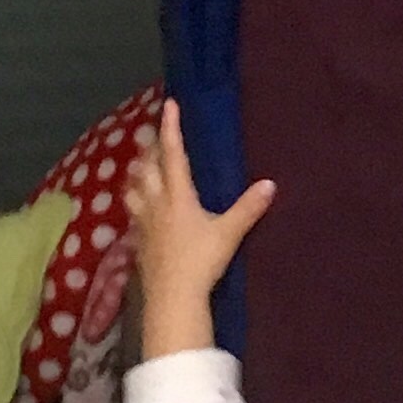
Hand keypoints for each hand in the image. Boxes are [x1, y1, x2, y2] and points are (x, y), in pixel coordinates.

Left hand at [126, 96, 275, 357]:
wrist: (172, 297)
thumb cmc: (201, 260)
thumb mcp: (229, 233)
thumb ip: (248, 208)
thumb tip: (270, 184)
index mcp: (178, 195)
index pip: (174, 154)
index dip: (171, 128)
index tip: (169, 105)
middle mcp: (156, 203)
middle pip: (147, 168)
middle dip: (150, 149)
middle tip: (152, 135)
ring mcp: (143, 224)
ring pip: (133, 190)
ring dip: (136, 175)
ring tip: (139, 167)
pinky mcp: (139, 243)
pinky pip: (133, 216)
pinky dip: (135, 205)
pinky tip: (139, 211)